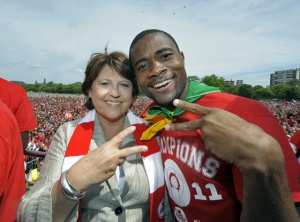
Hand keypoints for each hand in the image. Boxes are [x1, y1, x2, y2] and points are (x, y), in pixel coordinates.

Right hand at [67, 126, 147, 190]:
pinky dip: (110, 168)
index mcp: (107, 147)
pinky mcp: (113, 172)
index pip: (119, 137)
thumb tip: (119, 155)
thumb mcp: (98, 152)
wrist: (81, 175)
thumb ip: (109, 151)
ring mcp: (113, 165)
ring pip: (120, 161)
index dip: (127, 132)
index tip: (134, 128)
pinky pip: (115, 168)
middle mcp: (112, 155)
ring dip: (116, 160)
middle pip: (128, 151)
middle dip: (138, 149)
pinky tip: (102, 170)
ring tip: (104, 163)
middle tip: (146, 148)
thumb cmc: (87, 161)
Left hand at [165, 99, 280, 169]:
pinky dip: (217, 148)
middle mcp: (207, 122)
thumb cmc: (246, 131)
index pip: (196, 107)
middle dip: (176, 126)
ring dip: (215, 141)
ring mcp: (206, 134)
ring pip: (207, 138)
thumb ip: (218, 120)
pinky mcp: (208, 145)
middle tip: (166, 127)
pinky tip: (226, 148)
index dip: (184, 104)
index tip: (175, 102)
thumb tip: (210, 127)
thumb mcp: (230, 119)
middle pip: (188, 125)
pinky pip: (211, 147)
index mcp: (214, 113)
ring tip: (228, 142)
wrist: (251, 145)